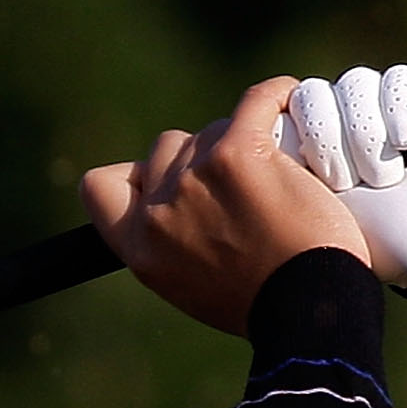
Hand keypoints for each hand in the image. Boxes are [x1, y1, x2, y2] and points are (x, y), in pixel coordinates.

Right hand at [82, 78, 368, 336]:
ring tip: (275, 169)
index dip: (134, 176)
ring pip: (211, 130)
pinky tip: (289, 99)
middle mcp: (158, 210)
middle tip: (242, 186)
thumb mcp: (189, 286)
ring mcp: (195, 178)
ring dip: (238, 140)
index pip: (100, 185)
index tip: (164, 184)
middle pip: (167, 149)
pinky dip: (275, 96)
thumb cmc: (261, 306)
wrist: (306, 310)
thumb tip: (179, 213)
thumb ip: (170, 245)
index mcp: (139, 247)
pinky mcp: (238, 154)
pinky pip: (256, 101)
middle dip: (198, 158)